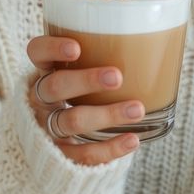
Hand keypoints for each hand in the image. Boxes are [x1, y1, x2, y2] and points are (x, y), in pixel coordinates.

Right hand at [26, 35, 143, 165]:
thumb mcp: (77, 74)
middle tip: (116, 77)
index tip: (76, 48)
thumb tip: (155, 36)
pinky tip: (133, 140)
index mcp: (43, 71)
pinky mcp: (58, 157)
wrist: (52, 145)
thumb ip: (101, 56)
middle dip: (86, 80)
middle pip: (54, 87)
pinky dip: (109, 148)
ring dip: (105, 114)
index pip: (37, 52)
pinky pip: (82, 154)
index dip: (52, 48)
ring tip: (137, 109)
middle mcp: (39, 100)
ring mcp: (45, 129)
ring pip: (70, 121)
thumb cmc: (77, 96)